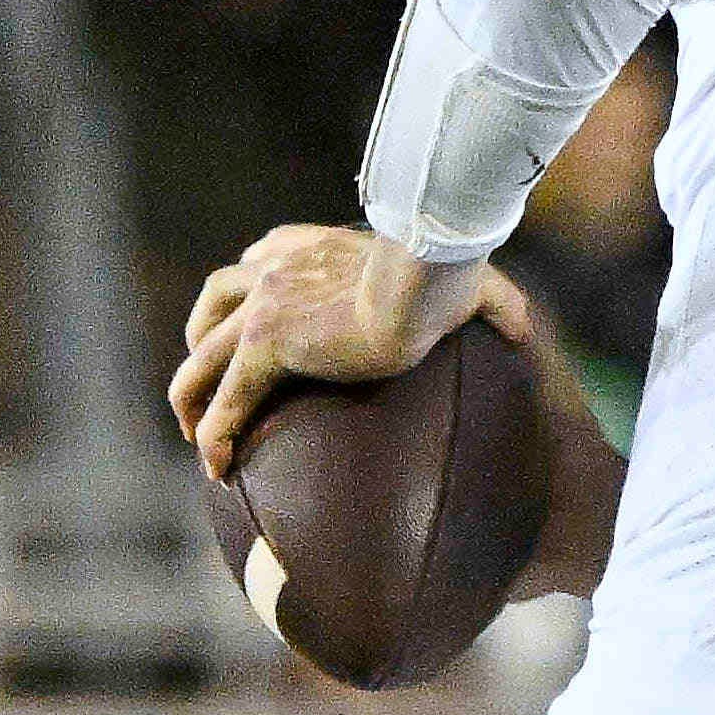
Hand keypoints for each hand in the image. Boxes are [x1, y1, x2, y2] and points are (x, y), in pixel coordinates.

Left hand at [172, 222, 483, 478]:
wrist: (420, 278)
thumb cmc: (449, 272)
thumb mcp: (468, 281)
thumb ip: (490, 300)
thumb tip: (523, 327)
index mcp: (304, 248)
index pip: (253, 265)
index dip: (241, 299)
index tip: (244, 330)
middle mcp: (270, 269)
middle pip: (211, 306)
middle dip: (200, 346)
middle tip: (206, 387)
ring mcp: (260, 307)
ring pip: (201, 356)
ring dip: (191, 396)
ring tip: (196, 437)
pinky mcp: (264, 347)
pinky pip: (226, 399)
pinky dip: (214, 434)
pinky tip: (214, 467)